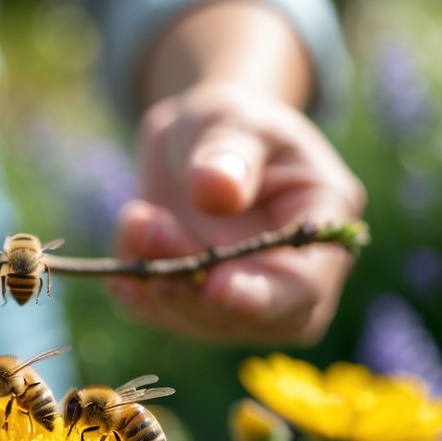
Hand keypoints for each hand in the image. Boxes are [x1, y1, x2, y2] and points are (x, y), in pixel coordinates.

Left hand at [107, 83, 365, 344]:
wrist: (195, 141)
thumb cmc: (227, 122)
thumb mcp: (227, 118)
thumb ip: (227, 151)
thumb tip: (216, 191)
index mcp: (323, 214)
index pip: (306, 282)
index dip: (264, 296)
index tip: (216, 287)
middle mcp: (295, 270)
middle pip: (260, 319)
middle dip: (198, 291)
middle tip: (149, 230)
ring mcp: (248, 293)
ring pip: (209, 322)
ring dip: (162, 287)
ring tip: (135, 221)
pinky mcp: (200, 302)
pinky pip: (167, 315)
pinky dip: (138, 297)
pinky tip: (118, 268)